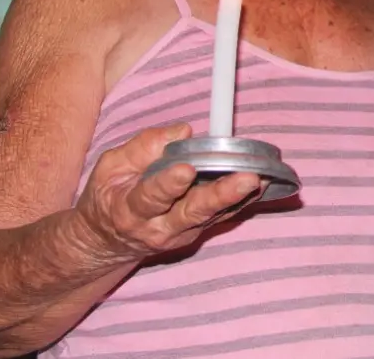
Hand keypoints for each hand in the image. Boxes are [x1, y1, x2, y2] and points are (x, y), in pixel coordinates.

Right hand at [73, 123, 264, 262]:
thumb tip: (182, 132)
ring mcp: (182, 233)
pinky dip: (243, 200)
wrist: (108, 241)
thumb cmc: (109, 197)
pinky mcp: (199, 231)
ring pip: (214, 215)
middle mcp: (159, 228)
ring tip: (262, 178)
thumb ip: (142, 148)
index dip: (170, 184)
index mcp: (131, 210)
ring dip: (240, 197)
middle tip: (246, 179)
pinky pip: (224, 214)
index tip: (187, 168)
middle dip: (222, 195)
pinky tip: (265, 183)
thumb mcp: (110, 168)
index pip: (152, 197)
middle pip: (193, 213)